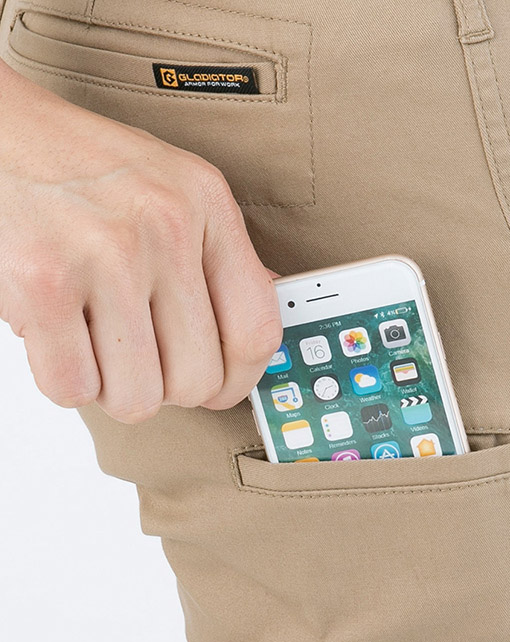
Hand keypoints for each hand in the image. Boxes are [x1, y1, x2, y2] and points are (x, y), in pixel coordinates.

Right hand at [0, 59, 281, 422]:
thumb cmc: (85, 166)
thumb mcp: (174, 189)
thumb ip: (219, 258)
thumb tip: (257, 333)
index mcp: (208, 205)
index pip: (258, 331)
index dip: (241, 380)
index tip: (222, 388)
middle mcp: (165, 227)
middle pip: (197, 378)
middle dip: (168, 388)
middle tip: (141, 360)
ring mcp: (105, 255)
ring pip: (138, 397)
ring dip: (115, 388)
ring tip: (98, 344)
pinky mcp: (41, 282)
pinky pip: (74, 388)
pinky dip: (67, 380)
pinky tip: (62, 340)